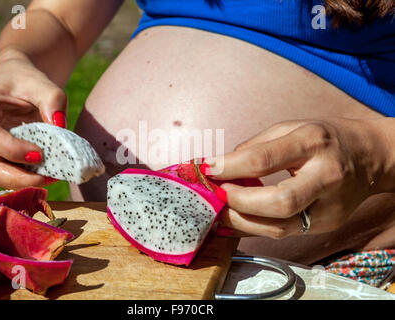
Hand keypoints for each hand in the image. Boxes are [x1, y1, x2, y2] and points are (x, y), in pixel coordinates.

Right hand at [0, 50, 66, 188]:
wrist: (17, 82)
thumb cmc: (27, 81)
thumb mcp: (43, 83)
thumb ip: (53, 100)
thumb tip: (59, 125)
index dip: (11, 149)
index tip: (39, 154)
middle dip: (19, 178)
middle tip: (49, 177)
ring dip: (25, 182)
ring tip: (52, 176)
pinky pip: (8, 175)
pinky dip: (27, 179)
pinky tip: (48, 174)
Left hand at [205, 118, 391, 238]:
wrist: (371, 157)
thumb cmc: (326, 138)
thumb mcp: (292, 127)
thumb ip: (257, 145)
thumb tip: (222, 166)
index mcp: (314, 143)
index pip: (265, 159)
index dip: (230, 167)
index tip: (206, 168)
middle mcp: (326, 177)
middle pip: (277, 202)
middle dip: (237, 201)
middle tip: (215, 193)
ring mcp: (329, 207)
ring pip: (279, 227)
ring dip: (241, 221)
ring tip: (220, 209)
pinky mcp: (326, 225)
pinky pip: (283, 233)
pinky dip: (254, 228)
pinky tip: (237, 218)